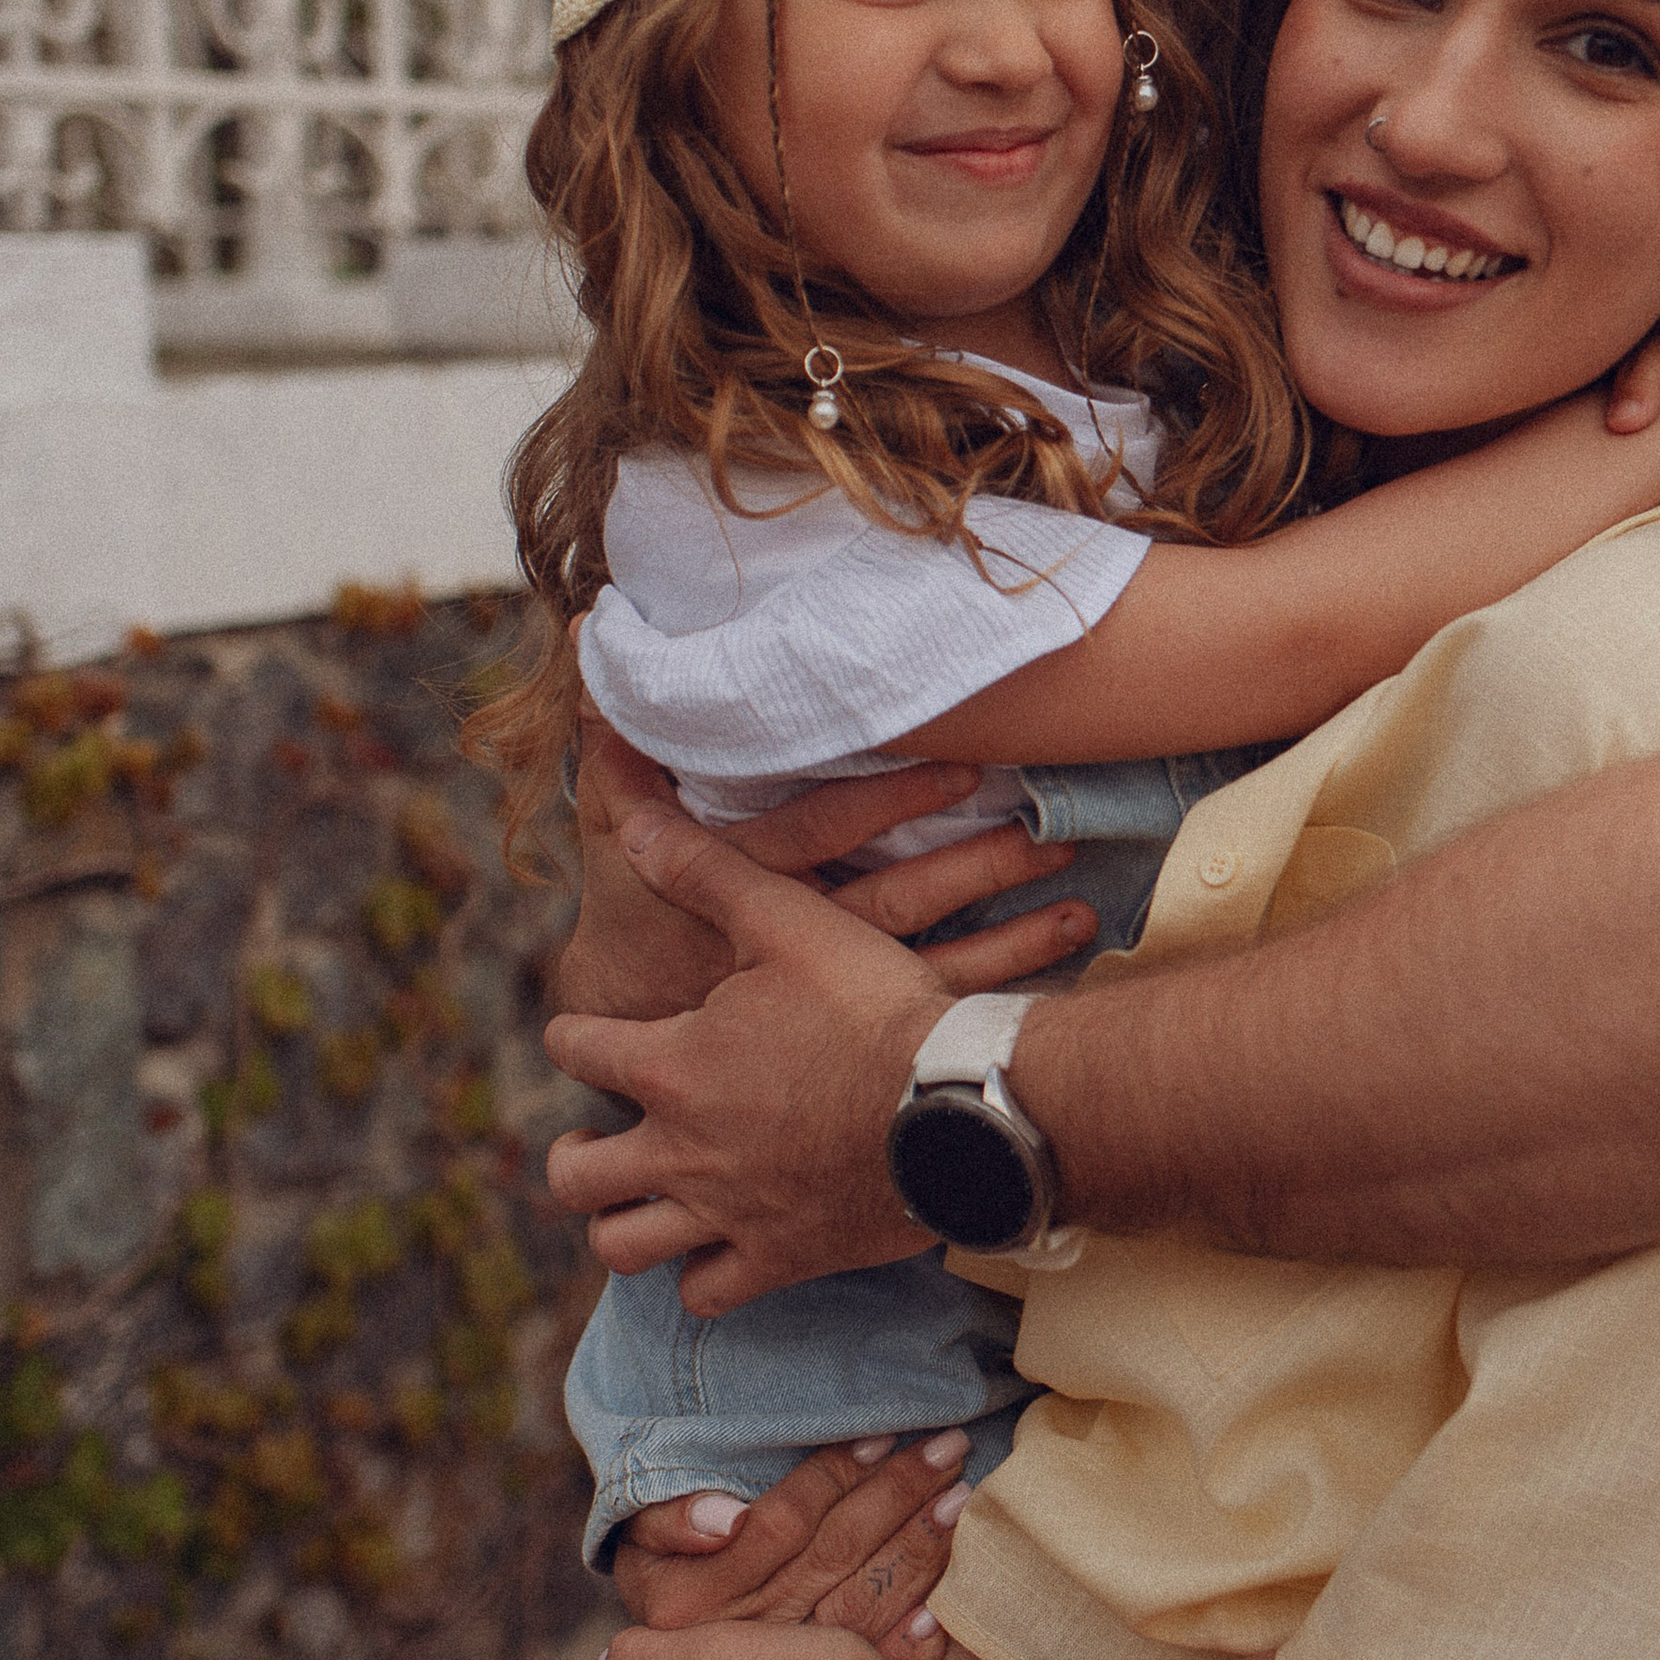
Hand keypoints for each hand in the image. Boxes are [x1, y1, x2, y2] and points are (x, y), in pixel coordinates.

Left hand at [547, 815, 960, 1308]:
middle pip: (576, 1176)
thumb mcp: (789, 919)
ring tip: (638, 1205)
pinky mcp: (780, 1257)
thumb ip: (705, 872)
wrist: (959, 1102)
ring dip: (622, 1224)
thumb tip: (636, 822)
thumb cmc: (875, 1006)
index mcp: (670, 1065)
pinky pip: (708, 1293)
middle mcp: (681, 1150)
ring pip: (625, 1246)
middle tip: (593, 1143)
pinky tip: (716, 1252)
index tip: (586, 1035)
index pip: (578, 1049)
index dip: (574, 1036)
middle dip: (573, 1158)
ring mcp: (727, 1212)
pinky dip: (701, 1278)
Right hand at [557, 711, 1097, 1024]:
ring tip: (1076, 898)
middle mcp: (790, 943)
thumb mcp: (612, 821)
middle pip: (895, 902)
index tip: (964, 758)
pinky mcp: (856, 1030)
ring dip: (1005, 935)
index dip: (888, 799)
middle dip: (971, 867)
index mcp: (738, 883)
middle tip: (1047, 831)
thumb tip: (583, 628)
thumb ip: (611, 731)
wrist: (623, 1028)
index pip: (824, 832)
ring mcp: (828, 996)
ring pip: (928, 964)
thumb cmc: (631, 905)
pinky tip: (1066, 957)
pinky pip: (939, 1009)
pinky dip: (1003, 987)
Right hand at [610, 1429, 974, 1659]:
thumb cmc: (663, 1562)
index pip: (780, 1525)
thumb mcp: (642, 1533)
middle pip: (833, 1555)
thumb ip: (671, 1517)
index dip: (833, 1477)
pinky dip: (918, 1634)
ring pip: (863, 1602)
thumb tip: (730, 1520)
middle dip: (897, 1495)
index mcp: (692, 1600)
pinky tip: (950, 1596)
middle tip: (950, 1447)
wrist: (667, 1647)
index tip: (882, 1436)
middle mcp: (741, 1639)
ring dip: (918, 1548)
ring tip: (960, 1495)